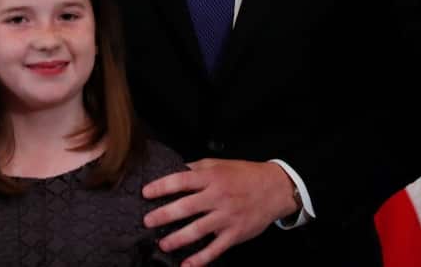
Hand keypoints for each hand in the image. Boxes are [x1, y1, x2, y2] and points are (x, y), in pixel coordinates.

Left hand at [142, 159, 297, 265]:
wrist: (274, 189)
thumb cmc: (245, 175)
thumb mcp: (220, 164)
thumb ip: (197, 168)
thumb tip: (175, 170)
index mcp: (212, 177)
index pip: (181, 181)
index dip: (162, 186)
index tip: (146, 193)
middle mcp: (217, 197)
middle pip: (186, 207)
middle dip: (164, 215)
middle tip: (147, 221)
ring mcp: (226, 217)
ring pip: (198, 230)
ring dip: (177, 239)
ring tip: (163, 244)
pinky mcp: (235, 234)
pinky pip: (215, 249)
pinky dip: (200, 259)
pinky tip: (187, 265)